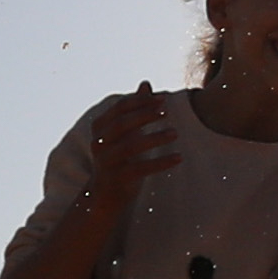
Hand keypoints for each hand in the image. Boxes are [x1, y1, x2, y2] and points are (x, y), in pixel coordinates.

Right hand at [89, 88, 185, 212]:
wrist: (105, 194)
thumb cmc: (119, 157)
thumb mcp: (126, 132)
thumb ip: (134, 109)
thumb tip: (145, 84)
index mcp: (100, 127)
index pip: (120, 108)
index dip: (141, 101)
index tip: (163, 98)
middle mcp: (99, 143)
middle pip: (122, 124)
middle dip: (145, 115)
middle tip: (167, 112)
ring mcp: (106, 162)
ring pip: (130, 146)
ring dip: (154, 138)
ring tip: (175, 133)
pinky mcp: (116, 179)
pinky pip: (139, 168)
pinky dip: (160, 162)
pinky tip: (178, 158)